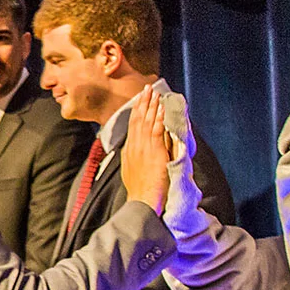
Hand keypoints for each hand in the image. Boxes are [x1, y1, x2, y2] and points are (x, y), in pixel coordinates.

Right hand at [121, 86, 170, 213]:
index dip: (136, 111)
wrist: (142, 200)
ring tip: (155, 93)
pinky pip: (156, 130)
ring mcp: (144, 148)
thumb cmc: (139, 191)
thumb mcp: (130, 171)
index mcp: (129, 150)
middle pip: (138, 119)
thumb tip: (133, 151)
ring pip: (147, 122)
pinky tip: (161, 108)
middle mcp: (135, 146)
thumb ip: (132, 158)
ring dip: (152, 106)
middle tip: (147, 89)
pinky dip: (158, 118)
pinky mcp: (154, 152)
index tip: (139, 100)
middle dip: (143, 103)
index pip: (132, 125)